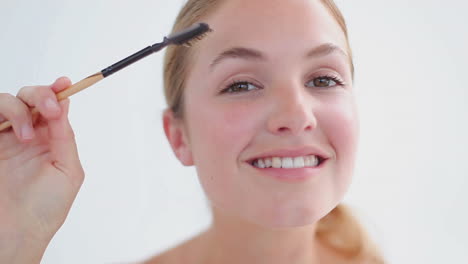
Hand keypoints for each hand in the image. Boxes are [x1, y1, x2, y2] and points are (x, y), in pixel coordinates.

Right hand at [0, 77, 84, 262]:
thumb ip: (64, 137)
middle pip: (30, 98)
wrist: (17, 231)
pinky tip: (11, 131)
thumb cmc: (45, 208)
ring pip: (6, 103)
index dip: (57, 92)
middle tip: (48, 109)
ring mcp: (5, 138)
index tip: (65, 83)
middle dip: (40, 96)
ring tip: (24, 137)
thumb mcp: (68, 170)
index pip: (53, 108)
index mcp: (51, 141)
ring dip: (19, 110)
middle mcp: (28, 136)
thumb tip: (65, 105)